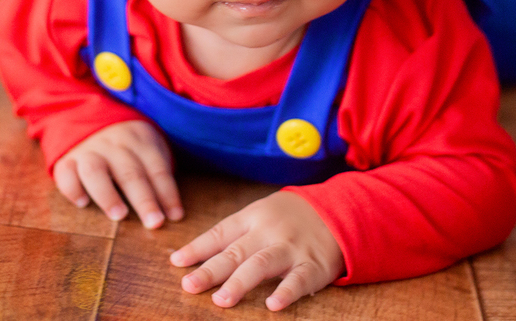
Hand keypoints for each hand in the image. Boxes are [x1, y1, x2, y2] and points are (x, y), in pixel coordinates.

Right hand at [52, 120, 183, 227]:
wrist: (90, 117)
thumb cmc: (129, 145)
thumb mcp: (149, 147)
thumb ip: (159, 175)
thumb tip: (173, 213)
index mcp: (140, 140)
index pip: (156, 168)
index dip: (167, 193)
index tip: (175, 216)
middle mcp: (114, 144)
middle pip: (130, 173)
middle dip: (144, 200)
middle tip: (154, 222)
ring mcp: (89, 151)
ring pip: (96, 171)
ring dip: (108, 195)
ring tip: (120, 215)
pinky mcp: (67, 160)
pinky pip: (66, 173)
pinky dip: (73, 189)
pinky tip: (83, 203)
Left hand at [169, 191, 343, 310]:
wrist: (339, 211)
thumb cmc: (290, 217)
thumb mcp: (262, 214)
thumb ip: (232, 233)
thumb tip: (192, 254)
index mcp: (253, 217)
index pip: (221, 233)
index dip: (198, 248)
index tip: (177, 262)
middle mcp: (269, 232)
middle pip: (236, 252)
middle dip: (211, 270)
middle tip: (190, 285)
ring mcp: (291, 249)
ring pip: (262, 265)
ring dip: (240, 282)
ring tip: (221, 300)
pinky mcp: (312, 265)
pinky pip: (298, 280)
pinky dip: (286, 292)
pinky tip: (272, 305)